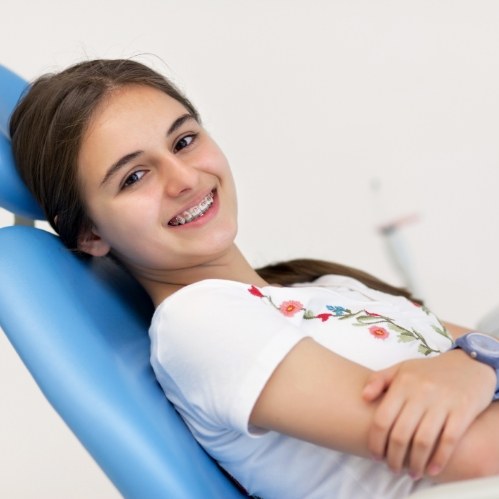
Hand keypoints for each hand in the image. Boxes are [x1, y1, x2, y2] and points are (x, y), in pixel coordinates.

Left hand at [362, 349, 495, 479]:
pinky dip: (439, 459)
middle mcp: (420, 393)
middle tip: (393, 468)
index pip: (382, 418)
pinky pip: (448, 440)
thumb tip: (363, 396)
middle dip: (394, 457)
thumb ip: (379, 379)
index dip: (376, 441)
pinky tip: (432, 469)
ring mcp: (442, 403)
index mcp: (402, 384)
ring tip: (411, 472)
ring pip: (423, 441)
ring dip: (415, 462)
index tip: (376, 455)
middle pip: (400, 433)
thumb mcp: (402, 369)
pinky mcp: (462, 411)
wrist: (468, 364)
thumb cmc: (430, 371)